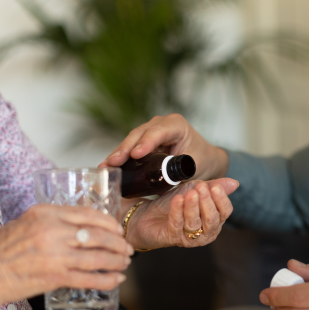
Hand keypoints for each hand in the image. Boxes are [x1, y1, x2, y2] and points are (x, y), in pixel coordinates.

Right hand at [0, 204, 132, 309]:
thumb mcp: (28, 220)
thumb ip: (55, 219)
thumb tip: (81, 224)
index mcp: (47, 213)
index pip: (89, 214)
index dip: (109, 222)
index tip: (117, 228)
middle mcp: (54, 231)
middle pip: (98, 235)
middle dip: (118, 242)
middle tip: (126, 247)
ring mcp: (56, 255)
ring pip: (98, 257)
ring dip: (116, 261)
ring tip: (124, 262)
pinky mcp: (55, 277)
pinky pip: (89, 278)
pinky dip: (107, 279)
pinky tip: (116, 279)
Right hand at [99, 114, 228, 179]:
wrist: (203, 158)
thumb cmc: (201, 161)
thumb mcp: (193, 167)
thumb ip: (178, 173)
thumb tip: (160, 186)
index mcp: (177, 126)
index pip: (160, 132)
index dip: (147, 142)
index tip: (136, 154)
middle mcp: (161, 124)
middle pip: (140, 134)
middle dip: (125, 149)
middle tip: (112, 163)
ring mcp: (150, 130)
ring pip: (131, 140)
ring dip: (118, 153)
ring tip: (105, 167)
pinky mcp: (143, 139)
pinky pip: (130, 146)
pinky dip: (120, 157)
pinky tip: (108, 166)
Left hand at [124, 178, 237, 249]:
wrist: (148, 212)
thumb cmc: (175, 202)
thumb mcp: (196, 190)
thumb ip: (214, 186)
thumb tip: (235, 183)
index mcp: (215, 220)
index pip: (225, 212)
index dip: (221, 199)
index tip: (214, 186)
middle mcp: (205, 232)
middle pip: (212, 219)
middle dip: (206, 202)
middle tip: (200, 188)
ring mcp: (189, 238)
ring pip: (195, 223)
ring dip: (192, 207)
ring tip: (189, 193)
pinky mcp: (172, 238)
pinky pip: (177, 225)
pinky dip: (177, 211)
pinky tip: (177, 200)